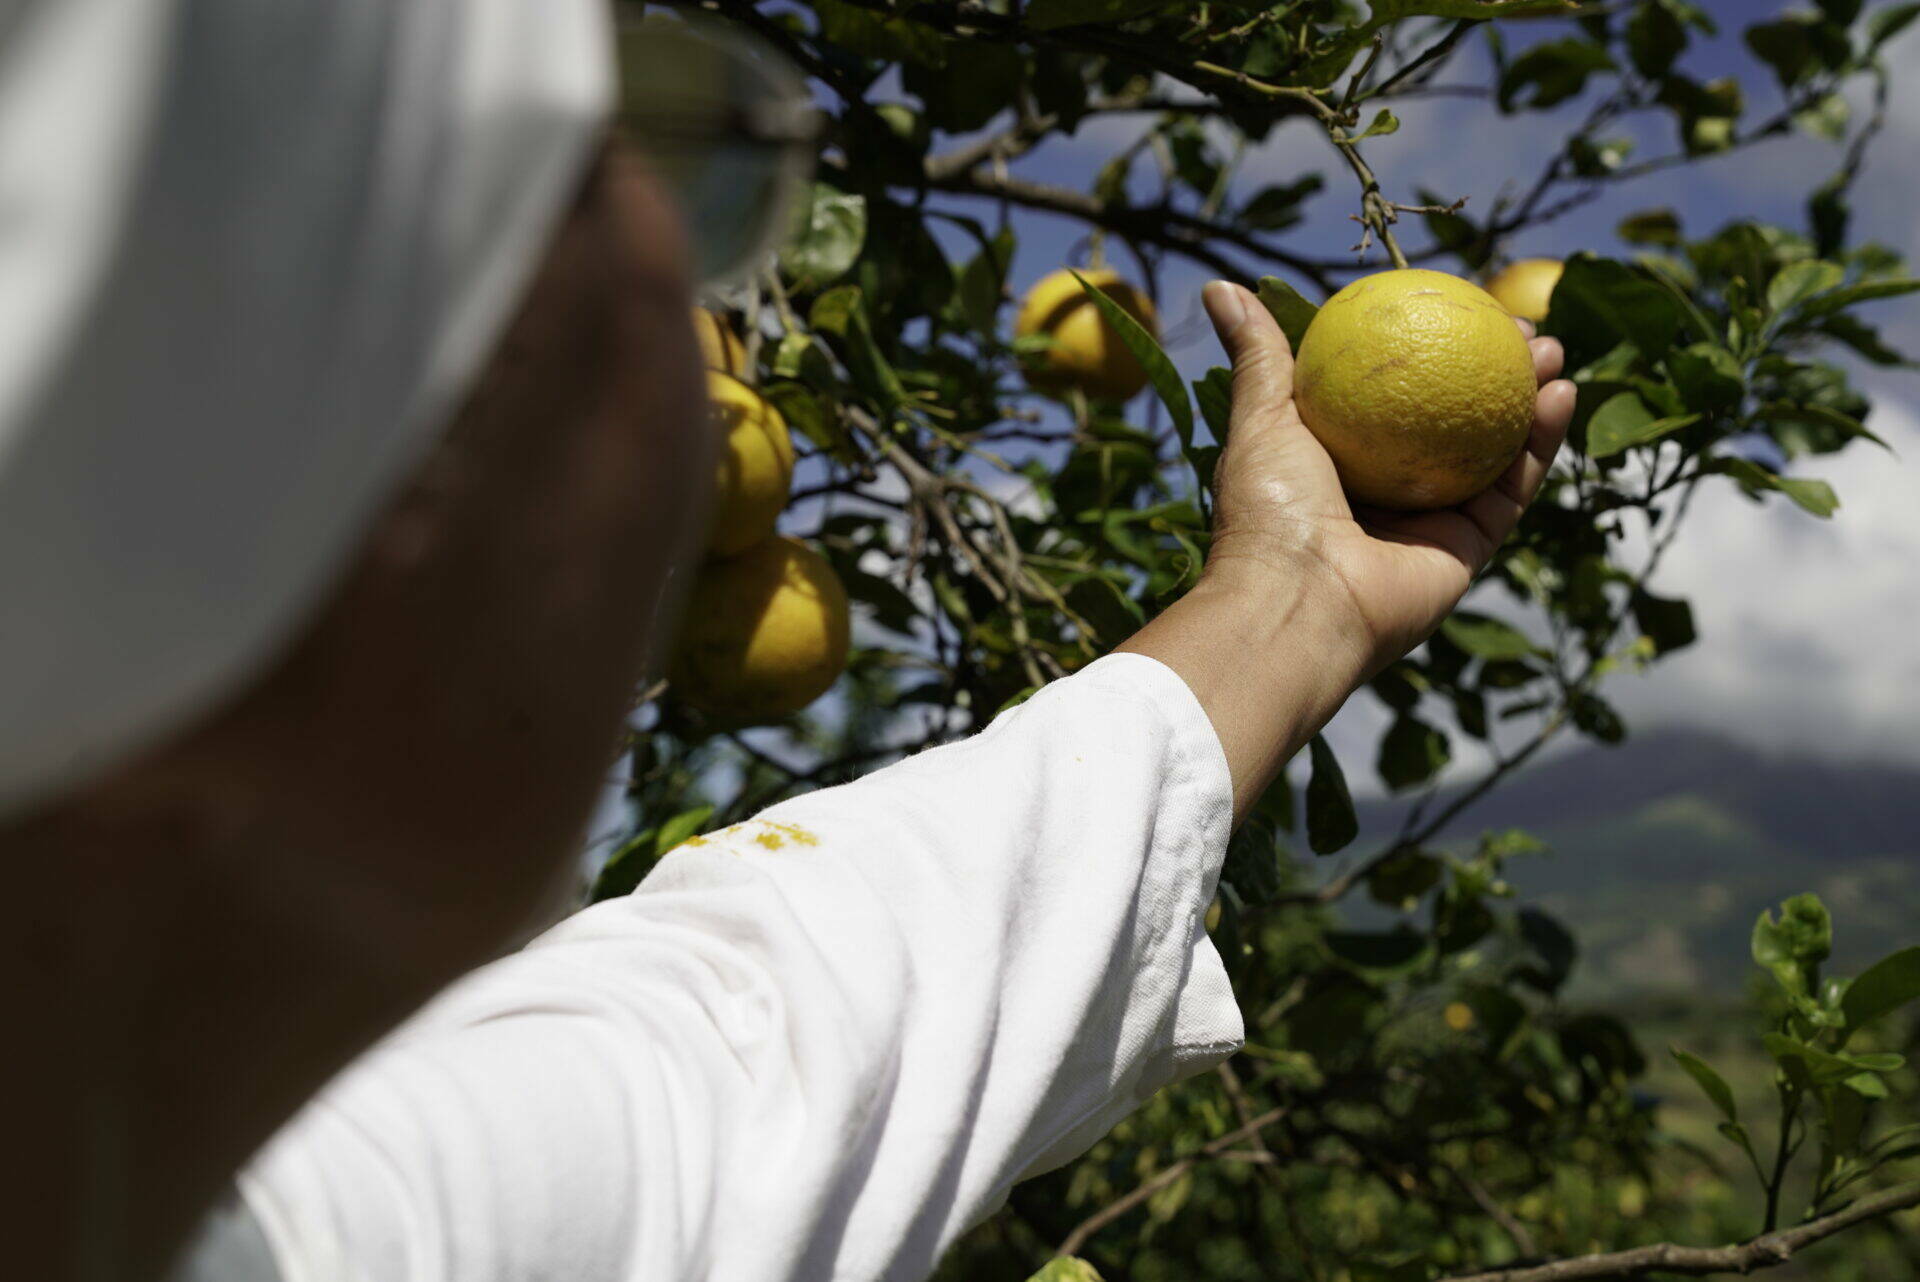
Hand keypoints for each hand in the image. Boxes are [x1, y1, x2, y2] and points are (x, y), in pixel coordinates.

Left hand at [1199, 279, 1574, 676]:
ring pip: (1495, 450)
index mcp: (1338, 463)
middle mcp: (1386, 493)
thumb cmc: (1270, 509)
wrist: (1299, 601)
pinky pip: (1512, 489)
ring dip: (1530, 398)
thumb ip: (1258, 354)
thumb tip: (1220, 288)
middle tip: (1518, 325)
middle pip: (1453, 419)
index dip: (1426, 347)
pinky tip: (1561, 393)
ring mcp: (1429, 524)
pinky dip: (1540, 443)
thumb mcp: (1260, 416)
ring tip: (1552, 348)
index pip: (1391, 394)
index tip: (1455, 299)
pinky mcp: (1467, 551)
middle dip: (1493, 370)